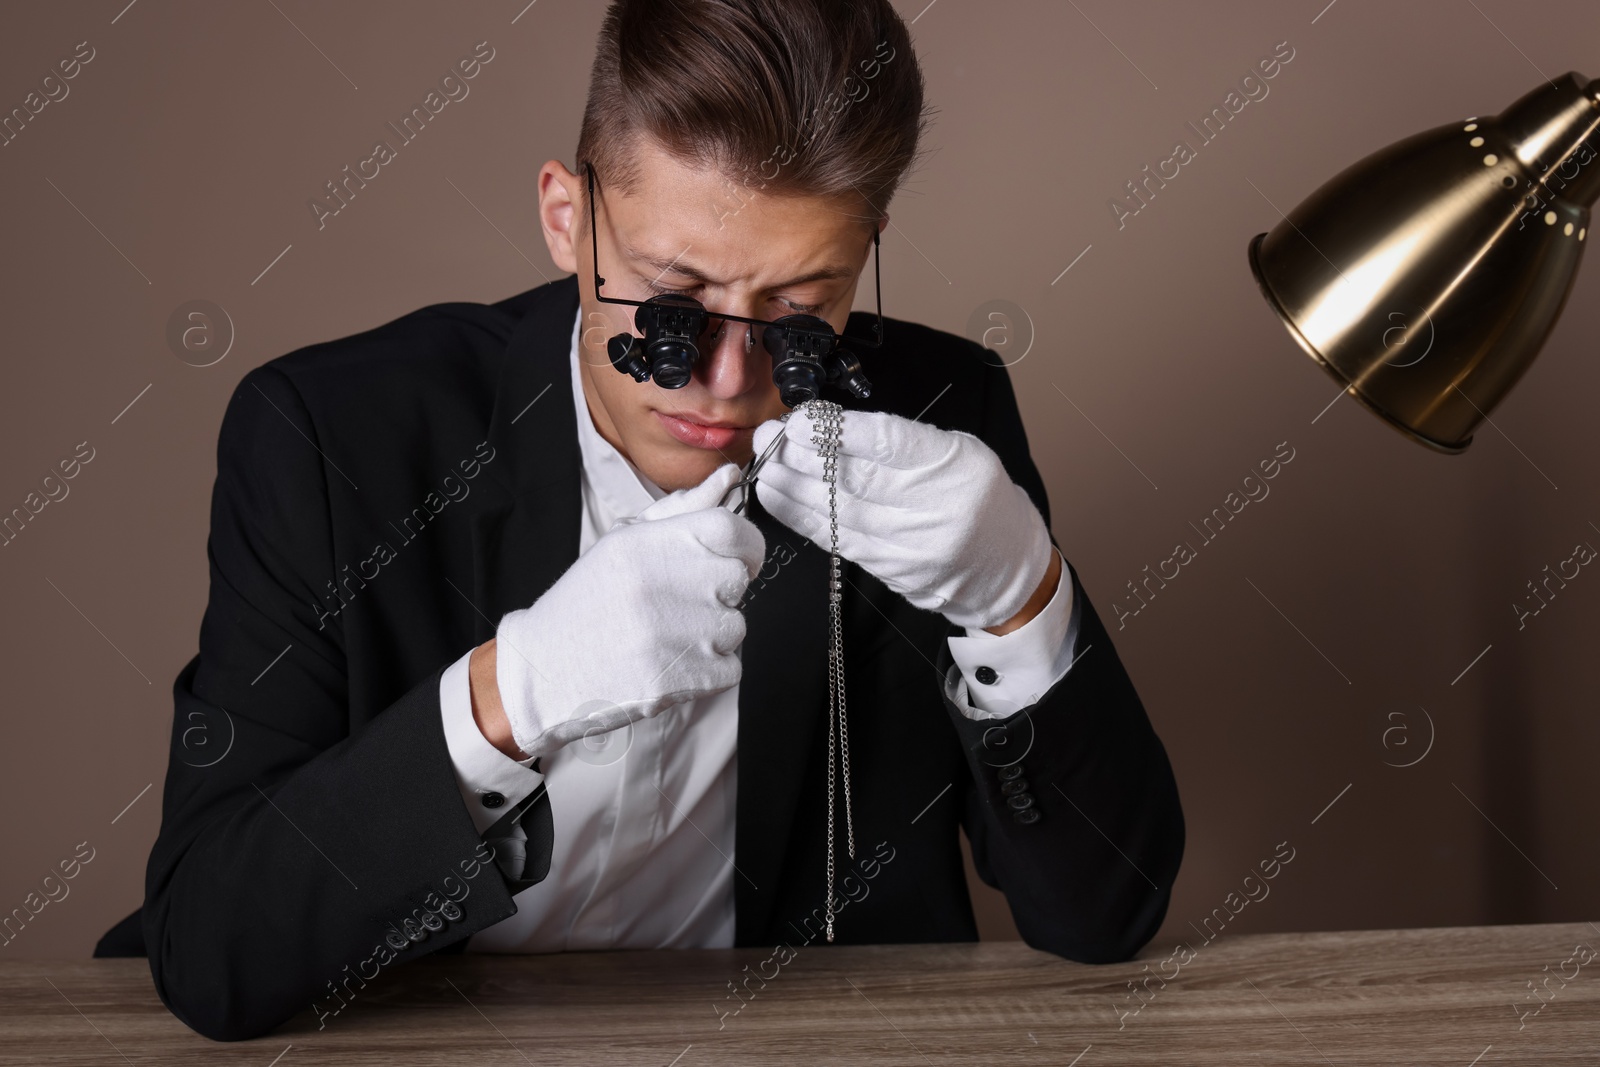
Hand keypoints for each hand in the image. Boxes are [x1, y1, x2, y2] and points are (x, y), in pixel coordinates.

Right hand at [492, 463, 764, 759]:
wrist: (545, 672)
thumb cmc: (586, 605)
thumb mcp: (623, 545)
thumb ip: (681, 512)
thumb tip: (728, 478)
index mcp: (645, 545)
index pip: (731, 530)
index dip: (743, 547)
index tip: (735, 559)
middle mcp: (662, 585)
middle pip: (736, 580)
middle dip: (718, 593)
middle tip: (679, 605)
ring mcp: (674, 636)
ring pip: (735, 626)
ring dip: (712, 635)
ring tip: (666, 637)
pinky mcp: (682, 680)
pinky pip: (729, 668)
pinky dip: (708, 671)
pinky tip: (669, 664)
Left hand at [751, 408, 1053, 629]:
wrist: (1005, 565)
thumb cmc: (977, 497)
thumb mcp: (957, 451)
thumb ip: (903, 440)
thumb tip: (833, 428)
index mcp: (952, 465)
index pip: (887, 443)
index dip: (836, 432)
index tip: (800, 420)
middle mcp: (932, 508)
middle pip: (854, 479)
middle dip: (803, 456)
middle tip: (769, 436)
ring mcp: (910, 545)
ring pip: (837, 513)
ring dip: (793, 488)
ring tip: (765, 464)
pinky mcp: (890, 570)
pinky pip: (836, 540)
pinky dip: (801, 518)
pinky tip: (779, 498)